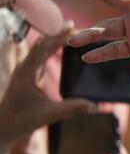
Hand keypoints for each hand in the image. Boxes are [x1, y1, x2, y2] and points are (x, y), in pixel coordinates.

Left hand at [0, 28, 92, 153]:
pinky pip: (39, 58)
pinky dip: (50, 50)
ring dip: (53, 40)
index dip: (57, 36)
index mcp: (26, 74)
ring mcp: (24, 72)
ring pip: (39, 50)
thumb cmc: (22, 121)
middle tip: (74, 26)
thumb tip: (97, 106)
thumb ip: (73, 109)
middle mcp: (23, 69)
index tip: (71, 26)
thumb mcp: (49, 115)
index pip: (43, 48)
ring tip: (69, 33)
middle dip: (56, 34)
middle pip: (41, 45)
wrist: (4, 127)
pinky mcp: (27, 77)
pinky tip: (59, 48)